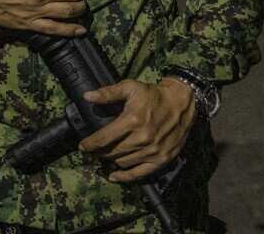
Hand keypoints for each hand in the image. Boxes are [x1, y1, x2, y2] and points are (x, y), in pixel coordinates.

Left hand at [78, 78, 195, 182]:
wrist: (181, 103)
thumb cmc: (154, 95)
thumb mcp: (130, 87)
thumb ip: (107, 93)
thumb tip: (87, 96)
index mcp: (133, 120)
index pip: (103, 138)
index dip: (89, 144)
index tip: (82, 146)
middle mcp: (143, 138)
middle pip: (112, 152)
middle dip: (99, 152)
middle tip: (94, 150)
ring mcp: (153, 151)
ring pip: (123, 162)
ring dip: (111, 160)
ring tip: (106, 155)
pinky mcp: (162, 159)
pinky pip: (140, 174)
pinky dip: (125, 177)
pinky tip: (114, 176)